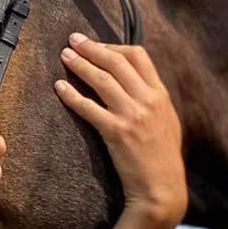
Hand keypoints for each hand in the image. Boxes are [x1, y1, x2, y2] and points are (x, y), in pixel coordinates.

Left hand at [55, 35, 187, 228]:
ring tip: (65, 56)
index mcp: (160, 94)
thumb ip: (153, 100)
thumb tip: (136, 84)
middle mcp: (148, 100)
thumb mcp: (167, 122)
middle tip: (73, 40)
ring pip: (102, 80)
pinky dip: (72, 95)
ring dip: (81, 64)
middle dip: (92, 48)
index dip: (114, 47)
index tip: (98, 46)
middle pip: (116, 62)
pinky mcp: (117, 132)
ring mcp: (132, 115)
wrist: (162, 188)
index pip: (138, 56)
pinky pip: (89, 108)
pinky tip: (60, 87)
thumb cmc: (162, 158)